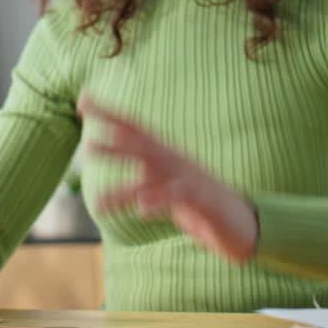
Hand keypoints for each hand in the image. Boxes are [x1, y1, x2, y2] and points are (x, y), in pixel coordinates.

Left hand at [78, 93, 259, 262]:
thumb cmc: (201, 206)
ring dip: (124, 161)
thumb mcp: (168, 190)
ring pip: (153, 167)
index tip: (83, 100)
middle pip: (142, 141)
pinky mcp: (204, 202)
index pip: (136, 129)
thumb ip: (142, 181)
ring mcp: (191, 179)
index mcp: (168, 156)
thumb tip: (116, 172)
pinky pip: (179, 197)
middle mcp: (177, 161)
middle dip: (112, 133)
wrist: (244, 227)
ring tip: (95, 157)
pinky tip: (141, 207)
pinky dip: (159, 199)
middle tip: (84, 126)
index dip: (110, 114)